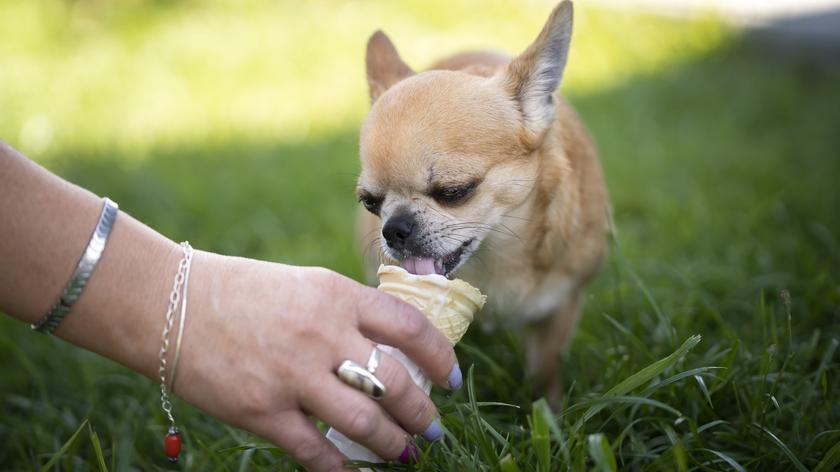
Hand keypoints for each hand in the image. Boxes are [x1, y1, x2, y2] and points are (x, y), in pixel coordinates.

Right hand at [172, 252, 458, 470]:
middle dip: (422, 414)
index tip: (451, 379)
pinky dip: (342, 471)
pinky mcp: (263, 412)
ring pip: (366, 424)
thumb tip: (392, 349)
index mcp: (336, 296)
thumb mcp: (305, 285)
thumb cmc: (242, 292)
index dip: (440, 358)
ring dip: (394, 445)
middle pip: (396, 385)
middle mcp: (322, 335)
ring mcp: (293, 376)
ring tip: (405, 453)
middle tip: (432, 428)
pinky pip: (316, 452)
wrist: (171, 304)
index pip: (410, 328)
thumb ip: (348, 313)